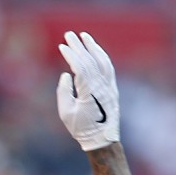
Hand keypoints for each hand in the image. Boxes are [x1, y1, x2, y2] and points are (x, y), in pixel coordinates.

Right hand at [57, 31, 119, 150]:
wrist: (102, 140)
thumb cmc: (81, 129)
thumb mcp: (66, 112)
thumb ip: (63, 92)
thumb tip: (67, 75)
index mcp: (89, 93)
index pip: (81, 68)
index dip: (71, 55)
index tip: (62, 46)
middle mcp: (102, 87)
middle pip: (90, 61)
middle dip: (79, 46)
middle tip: (69, 34)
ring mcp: (109, 87)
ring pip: (103, 62)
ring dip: (93, 47)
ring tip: (84, 36)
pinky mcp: (113, 89)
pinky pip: (108, 68)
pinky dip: (102, 56)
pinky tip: (95, 50)